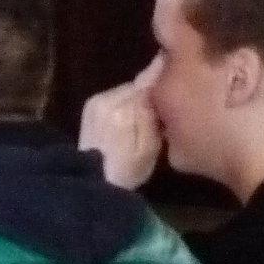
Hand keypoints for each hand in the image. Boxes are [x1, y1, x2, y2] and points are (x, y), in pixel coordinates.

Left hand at [79, 73, 163, 189]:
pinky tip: (126, 122)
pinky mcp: (89, 105)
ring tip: (142, 121)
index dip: (163, 89)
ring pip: (127, 89)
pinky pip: (115, 95)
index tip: (174, 100)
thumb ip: (152, 114)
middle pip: (138, 85)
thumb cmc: (127, 171)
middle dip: (150, 96)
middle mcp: (106, 99)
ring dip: (137, 99)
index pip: (150, 82)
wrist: (91, 181)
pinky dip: (124, 104)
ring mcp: (95, 101)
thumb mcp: (148, 149)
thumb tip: (158, 82)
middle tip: (159, 117)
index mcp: (123, 110)